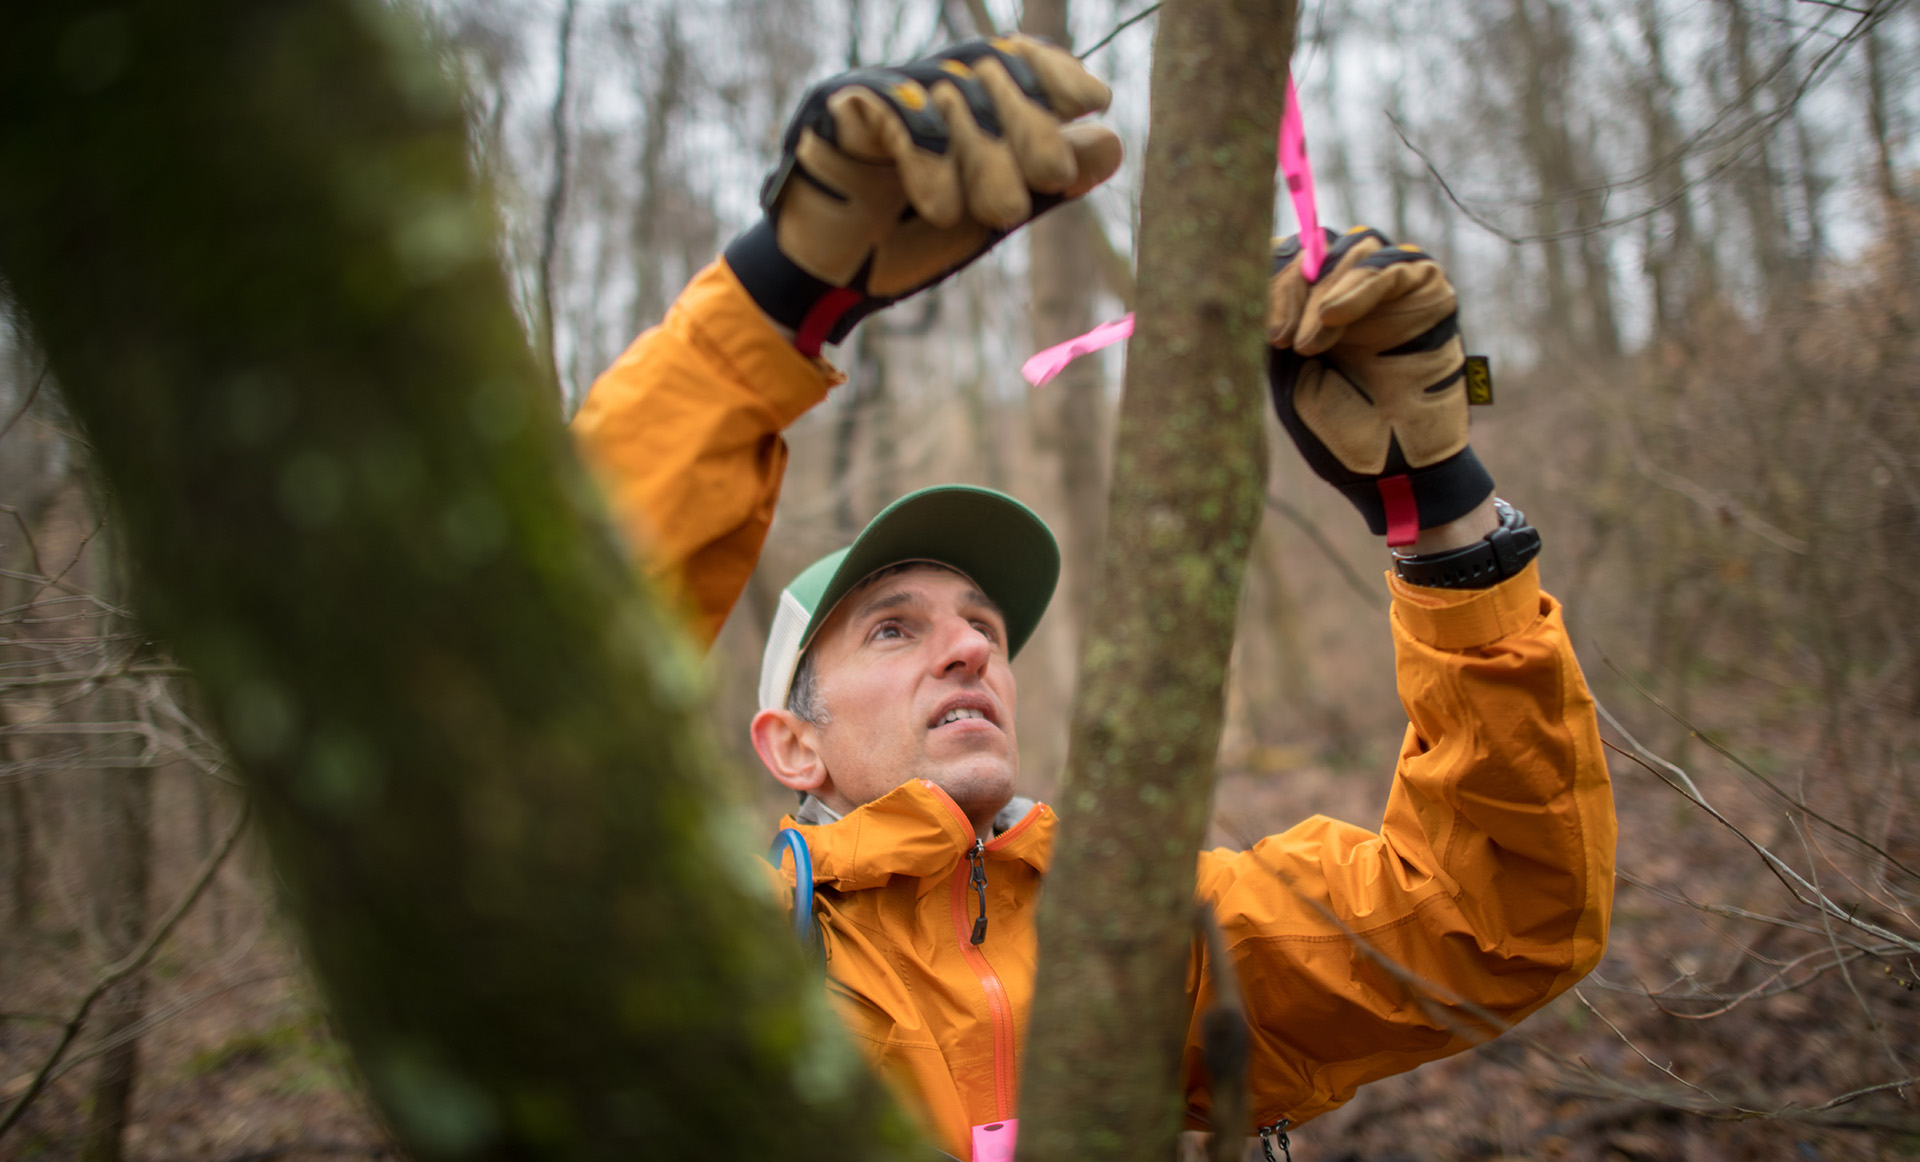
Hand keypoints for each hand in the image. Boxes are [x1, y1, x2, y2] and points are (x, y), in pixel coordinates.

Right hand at [724, 37, 1122, 354]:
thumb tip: (1111, 141)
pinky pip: (892, 108)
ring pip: (946, 91)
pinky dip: (925, 155)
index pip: (1010, 60)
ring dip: (983, 152)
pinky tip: (941, 206)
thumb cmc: (904, 248)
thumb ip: (1044, 183)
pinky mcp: (832, 110)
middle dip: (1028, 122)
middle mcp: (916, 83)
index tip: (1094, 100)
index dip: (1053, 72)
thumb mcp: (990, 218)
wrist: (825, 288)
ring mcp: (874, 91)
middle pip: (985, 70)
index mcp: (955, 101)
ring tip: (1002, 214)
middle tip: (1052, 176)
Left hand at [1266, 228, 1493, 544]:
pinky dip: (1360, 285)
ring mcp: (1391, 287)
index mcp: (1312, 304)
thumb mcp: (1286, 375)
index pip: (1285, 254)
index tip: (1251, 320)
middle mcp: (1351, 287)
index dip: (1264, 271)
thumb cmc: (1337, 429)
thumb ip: (1274, 323)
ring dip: (1322, 292)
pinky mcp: (1429, 291)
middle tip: (1278, 339)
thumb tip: (1245, 273)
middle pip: (1314, 246)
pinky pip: (1394, 265)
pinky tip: (1334, 317)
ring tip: (1309, 346)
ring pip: (1351, 247)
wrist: (1393, 469)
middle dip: (1288, 287)